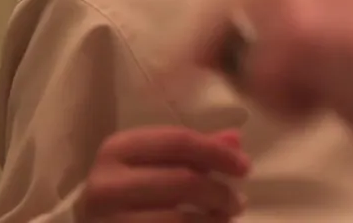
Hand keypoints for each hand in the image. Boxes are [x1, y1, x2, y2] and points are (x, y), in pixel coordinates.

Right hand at [80, 127, 248, 221]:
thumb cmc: (126, 190)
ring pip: (179, 219)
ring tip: (226, 218)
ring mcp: (110, 220)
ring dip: (214, 220)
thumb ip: (191, 150)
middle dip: (220, 192)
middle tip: (239, 201)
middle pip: (183, 181)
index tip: (244, 166)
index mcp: (117, 149)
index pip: (178, 141)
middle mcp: (108, 184)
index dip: (217, 153)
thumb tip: (236, 139)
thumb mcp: (150, 163)